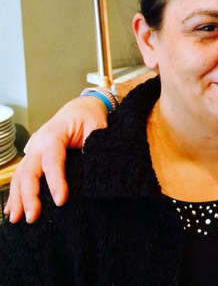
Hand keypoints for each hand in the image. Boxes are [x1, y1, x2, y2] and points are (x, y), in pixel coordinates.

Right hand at [4, 96, 107, 222]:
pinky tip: (11, 210)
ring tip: (17, 219)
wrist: (80, 107)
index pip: (52, 161)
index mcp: (54, 135)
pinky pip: (20, 175)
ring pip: (20, 175)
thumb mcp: (96, 127)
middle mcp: (38, 143)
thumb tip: (94, 167)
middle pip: (29, 171)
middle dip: (28, 195)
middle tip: (32, 217)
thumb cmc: (89, 117)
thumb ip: (93, 145)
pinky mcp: (33, 156)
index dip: (55, 182)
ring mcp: (32, 150)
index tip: (61, 201)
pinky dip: (15, 192)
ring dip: (17, 198)